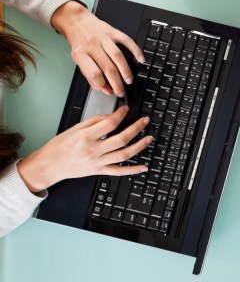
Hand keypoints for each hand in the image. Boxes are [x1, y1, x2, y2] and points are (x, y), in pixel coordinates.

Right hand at [17, 106, 149, 193]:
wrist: (49, 165)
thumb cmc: (59, 146)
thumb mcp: (73, 129)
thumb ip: (93, 122)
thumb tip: (111, 116)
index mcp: (85, 137)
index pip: (109, 124)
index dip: (121, 115)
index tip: (126, 109)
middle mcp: (92, 150)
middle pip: (121, 138)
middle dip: (136, 128)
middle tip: (145, 121)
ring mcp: (97, 162)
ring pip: (123, 154)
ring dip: (139, 146)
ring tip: (149, 138)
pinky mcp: (98, 171)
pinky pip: (119, 171)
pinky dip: (133, 170)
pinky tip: (144, 167)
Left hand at [50, 0, 144, 97]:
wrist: (76, 21)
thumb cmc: (79, 43)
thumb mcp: (78, 60)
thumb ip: (90, 76)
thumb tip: (105, 90)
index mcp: (80, 54)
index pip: (93, 73)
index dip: (102, 85)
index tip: (109, 90)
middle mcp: (91, 45)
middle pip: (108, 67)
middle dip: (117, 83)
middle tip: (122, 91)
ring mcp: (103, 38)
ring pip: (117, 56)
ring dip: (125, 71)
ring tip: (129, 80)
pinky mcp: (112, 31)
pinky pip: (127, 41)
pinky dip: (135, 50)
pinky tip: (140, 59)